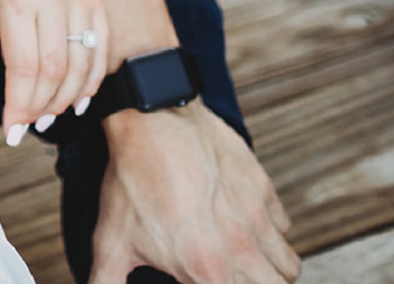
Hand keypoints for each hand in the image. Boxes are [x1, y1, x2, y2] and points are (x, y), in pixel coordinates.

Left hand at [0, 0, 108, 139]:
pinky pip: (101, 50)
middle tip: (29, 124)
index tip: (11, 131)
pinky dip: (91, 82)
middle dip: (42, 107)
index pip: (24, 69)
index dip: (19, 107)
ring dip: (66, 100)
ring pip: (81, 65)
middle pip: (55, 71)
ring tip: (48, 115)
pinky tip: (76, 100)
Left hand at [93, 103, 298, 282]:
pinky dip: (273, 236)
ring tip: (249, 268)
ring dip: (273, 273)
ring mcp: (257, 220)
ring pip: (288, 269)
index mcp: (206, 272)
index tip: (211, 280)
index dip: (223, 291)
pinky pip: (284, 229)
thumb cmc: (132, 178)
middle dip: (259, 290)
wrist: (153, 117)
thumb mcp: (111, 239)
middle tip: (235, 279)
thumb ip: (105, 282)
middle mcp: (240, 251)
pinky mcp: (264, 191)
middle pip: (277, 291)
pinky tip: (249, 229)